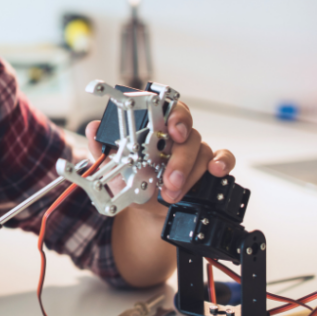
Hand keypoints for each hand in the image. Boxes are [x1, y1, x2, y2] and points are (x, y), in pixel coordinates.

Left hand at [84, 101, 235, 215]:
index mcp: (154, 128)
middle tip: (169, 177)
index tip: (171, 128)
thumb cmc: (129, 179)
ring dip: (188, 173)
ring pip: (201, 150)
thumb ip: (101, 146)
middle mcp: (175, 136)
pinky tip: (214, 171)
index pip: (169, 109)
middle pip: (187, 134)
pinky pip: (223, 158)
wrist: (141, 207)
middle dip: (179, 158)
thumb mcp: (110, 165)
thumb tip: (93, 129)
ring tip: (170, 192)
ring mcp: (192, 151)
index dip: (173, 115)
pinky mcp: (206, 167)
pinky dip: (222, 163)